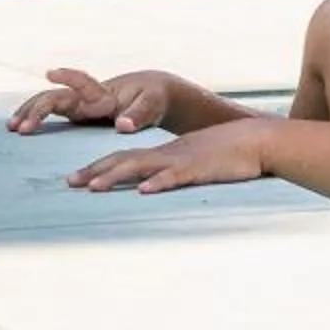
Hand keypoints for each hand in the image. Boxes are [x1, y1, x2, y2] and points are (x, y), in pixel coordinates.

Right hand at [7, 67, 173, 136]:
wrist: (152, 95)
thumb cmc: (153, 98)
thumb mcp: (153, 104)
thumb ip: (139, 114)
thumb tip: (122, 126)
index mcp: (104, 94)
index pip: (82, 83)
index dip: (68, 78)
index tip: (51, 73)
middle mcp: (87, 98)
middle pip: (55, 98)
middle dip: (37, 109)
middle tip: (20, 127)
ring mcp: (80, 106)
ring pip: (49, 103)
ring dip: (30, 112)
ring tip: (12, 127)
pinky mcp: (79, 115)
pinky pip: (53, 114)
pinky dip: (36, 119)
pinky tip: (20, 129)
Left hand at [67, 119, 271, 196]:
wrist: (260, 139)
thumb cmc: (231, 152)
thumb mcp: (197, 160)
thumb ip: (176, 170)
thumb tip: (156, 185)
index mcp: (167, 153)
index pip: (127, 157)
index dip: (101, 167)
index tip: (78, 179)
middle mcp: (169, 154)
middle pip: (126, 160)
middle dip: (96, 171)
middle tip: (70, 183)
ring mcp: (184, 160)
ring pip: (144, 167)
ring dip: (116, 176)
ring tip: (93, 187)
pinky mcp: (202, 169)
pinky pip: (177, 176)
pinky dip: (159, 182)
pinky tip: (144, 190)